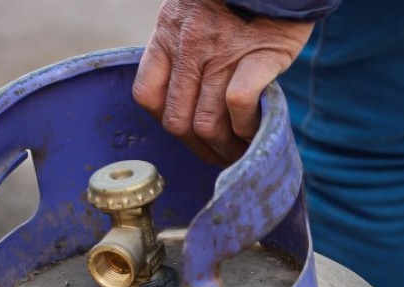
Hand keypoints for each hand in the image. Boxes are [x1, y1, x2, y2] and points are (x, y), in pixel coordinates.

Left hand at [134, 0, 312, 164]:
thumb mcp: (194, 11)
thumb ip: (185, 46)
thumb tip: (191, 90)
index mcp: (168, 35)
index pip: (147, 95)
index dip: (165, 120)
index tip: (186, 131)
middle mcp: (188, 47)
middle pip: (176, 121)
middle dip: (197, 147)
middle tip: (218, 155)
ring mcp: (221, 53)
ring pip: (206, 123)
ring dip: (224, 147)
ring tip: (239, 152)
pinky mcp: (257, 56)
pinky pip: (239, 106)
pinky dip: (246, 127)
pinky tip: (255, 129)